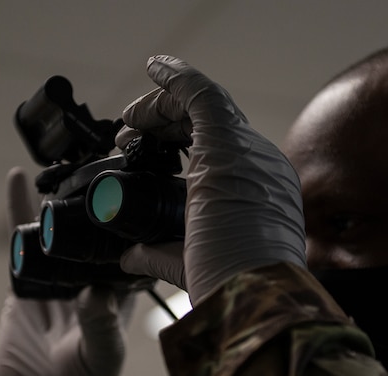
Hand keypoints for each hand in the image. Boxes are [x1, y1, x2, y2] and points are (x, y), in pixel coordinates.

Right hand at [0, 168, 133, 375]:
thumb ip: (99, 325)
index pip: (134, 247)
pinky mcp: (28, 281)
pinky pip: (23, 241)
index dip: (136, 218)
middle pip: (97, 230)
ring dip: (61, 197)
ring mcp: (61, 277)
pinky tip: (17, 178)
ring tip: (65, 158)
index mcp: (123, 294)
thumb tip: (95, 292)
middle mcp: (95, 279)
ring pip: (61, 228)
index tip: (140, 183)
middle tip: (102, 156)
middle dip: (98, 198)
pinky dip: (19, 212)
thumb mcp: (99, 357)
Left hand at [117, 55, 305, 303]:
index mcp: (259, 192)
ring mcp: (248, 152)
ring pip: (204, 107)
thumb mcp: (190, 265)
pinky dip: (176, 77)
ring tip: (128, 119)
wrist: (252, 296)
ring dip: (161, 108)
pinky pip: (202, 93)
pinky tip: (155, 67)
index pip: (219, 151)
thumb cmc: (231, 288)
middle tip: (127, 137)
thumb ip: (160, 253)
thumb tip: (130, 254)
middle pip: (210, 127)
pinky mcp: (227, 142)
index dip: (177, 145)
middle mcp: (260, 166)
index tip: (142, 154)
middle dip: (164, 126)